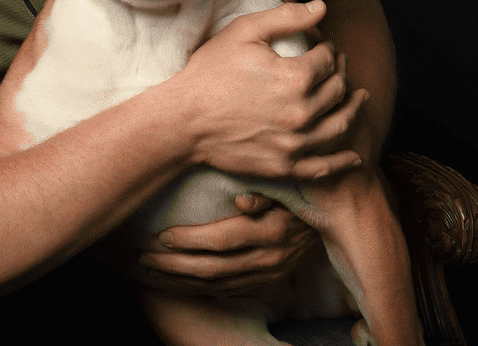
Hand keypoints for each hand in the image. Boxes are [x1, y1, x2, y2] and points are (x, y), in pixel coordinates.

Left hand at [136, 193, 323, 297]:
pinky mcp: (265, 282)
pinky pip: (227, 291)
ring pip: (217, 285)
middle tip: (144, 257)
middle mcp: (269, 257)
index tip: (162, 235)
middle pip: (214, 268)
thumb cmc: (302, 194)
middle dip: (175, 265)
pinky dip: (198, 289)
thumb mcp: (289, 186)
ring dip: (181, 280)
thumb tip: (242, 200)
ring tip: (151, 271)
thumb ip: (266, 192)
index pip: (223, 240)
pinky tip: (176, 283)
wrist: (333, 222)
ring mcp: (267, 274)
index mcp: (273, 231)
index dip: (191, 240)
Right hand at [169, 0, 368, 180]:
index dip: (330, 49)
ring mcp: (295, 144)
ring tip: (360, 98)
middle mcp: (302, 113)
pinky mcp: (284, 166)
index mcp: (295, 78)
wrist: (183, 120)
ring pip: (339, 126)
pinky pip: (323, 167)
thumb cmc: (210, 72)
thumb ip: (286, 16)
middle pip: (337, 91)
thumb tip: (322, 7)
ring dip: (353, 109)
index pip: (328, 60)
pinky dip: (342, 162)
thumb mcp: (244, 32)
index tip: (325, 45)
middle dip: (341, 73)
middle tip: (339, 66)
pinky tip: (354, 157)